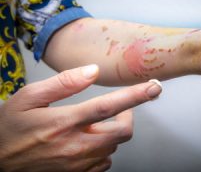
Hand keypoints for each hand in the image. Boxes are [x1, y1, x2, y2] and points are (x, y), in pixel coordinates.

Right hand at [0, 65, 161, 171]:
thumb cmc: (10, 127)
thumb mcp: (29, 97)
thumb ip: (64, 83)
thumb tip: (92, 71)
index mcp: (65, 122)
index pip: (109, 106)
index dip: (135, 96)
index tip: (154, 87)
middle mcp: (76, 146)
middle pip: (122, 133)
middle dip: (127, 118)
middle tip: (116, 109)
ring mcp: (78, 165)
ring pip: (113, 148)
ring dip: (110, 133)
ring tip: (89, 126)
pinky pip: (104, 163)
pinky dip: (102, 149)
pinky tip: (86, 142)